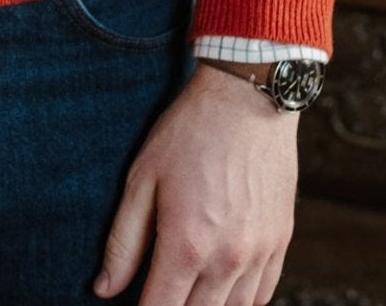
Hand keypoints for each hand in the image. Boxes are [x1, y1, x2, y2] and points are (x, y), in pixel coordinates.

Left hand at [94, 62, 298, 305]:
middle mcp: (227, 259)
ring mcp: (258, 253)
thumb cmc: (189, 132)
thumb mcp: (142, 178)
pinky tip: (222, 286)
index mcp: (187, 244)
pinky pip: (262, 295)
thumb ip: (123, 241)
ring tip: (188, 287)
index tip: (134, 303)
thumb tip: (104, 288)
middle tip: (160, 286)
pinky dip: (240, 300)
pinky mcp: (280, 242)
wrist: (247, 99)